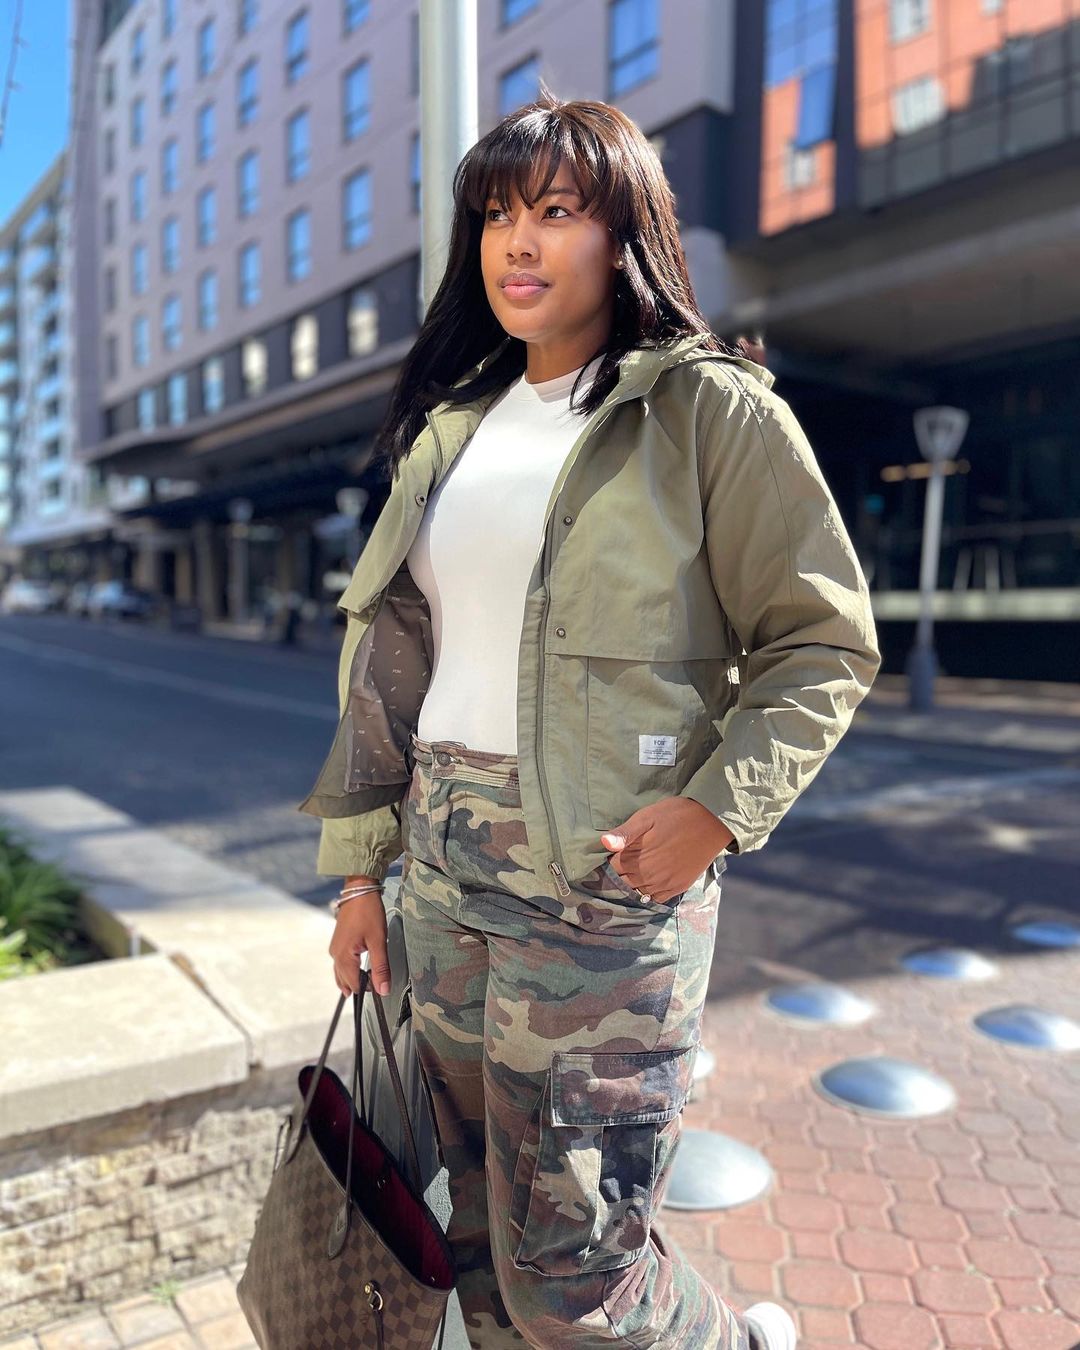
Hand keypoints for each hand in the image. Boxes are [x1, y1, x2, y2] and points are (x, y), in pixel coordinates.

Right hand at [328, 883, 390, 996]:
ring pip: (340, 973)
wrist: (359, 891)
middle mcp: (335, 955)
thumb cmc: (368, 913)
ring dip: (352, 980)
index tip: (381, 985)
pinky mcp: (337, 942)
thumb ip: (380, 968)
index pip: (354, 984)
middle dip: (359, 985)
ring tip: (365, 983)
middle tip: (376, 984)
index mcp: (344, 957)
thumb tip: (383, 990)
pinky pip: (339, 964)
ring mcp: (334, 948)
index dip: (368, 989)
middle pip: (345, 981)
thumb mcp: (378, 941)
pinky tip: (356, 970)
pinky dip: (348, 970)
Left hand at [601, 798, 733, 903]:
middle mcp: (646, 875)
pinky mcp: (677, 886)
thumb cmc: (675, 815)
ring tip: (636, 872)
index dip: (609, 861)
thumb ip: (624, 833)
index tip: (611, 855)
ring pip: (638, 893)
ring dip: (633, 885)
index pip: (611, 868)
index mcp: (634, 857)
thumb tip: (602, 843)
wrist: (711, 821)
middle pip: (622, 883)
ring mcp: (663, 883)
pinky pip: (657, 898)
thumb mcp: (646, 817)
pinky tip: (651, 882)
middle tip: (623, 864)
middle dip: (619, 875)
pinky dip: (650, 893)